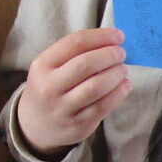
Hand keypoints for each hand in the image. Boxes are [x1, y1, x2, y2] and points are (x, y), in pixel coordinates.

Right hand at [15, 27, 131, 158]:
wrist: (37, 126)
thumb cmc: (50, 88)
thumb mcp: (50, 67)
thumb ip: (75, 53)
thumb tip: (112, 41)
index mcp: (42, 65)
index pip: (75, 43)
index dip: (101, 37)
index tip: (118, 36)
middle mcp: (50, 87)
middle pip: (86, 64)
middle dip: (110, 55)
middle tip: (121, 54)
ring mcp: (63, 108)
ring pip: (96, 86)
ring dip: (116, 74)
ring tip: (123, 69)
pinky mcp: (78, 125)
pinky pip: (103, 106)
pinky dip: (119, 93)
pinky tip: (125, 85)